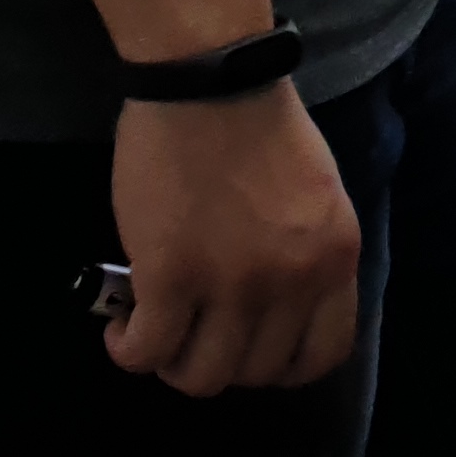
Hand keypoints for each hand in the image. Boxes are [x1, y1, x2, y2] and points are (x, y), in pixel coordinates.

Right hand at [109, 83, 360, 395]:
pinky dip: (128, 351)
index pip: (324, 353)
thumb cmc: (261, 126)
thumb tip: (270, 309)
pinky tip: (120, 330)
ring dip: (171, 364)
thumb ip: (304, 254)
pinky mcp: (170, 277)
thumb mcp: (315, 198)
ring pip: (202, 375)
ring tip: (153, 334)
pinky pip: (148, 351)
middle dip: (220, 363)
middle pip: (257, 371)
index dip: (281, 367)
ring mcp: (233, 284)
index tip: (251, 353)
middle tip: (191, 336)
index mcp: (335, 258)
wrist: (213, 81)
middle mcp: (292, 281)